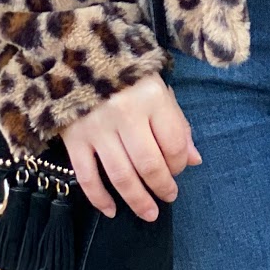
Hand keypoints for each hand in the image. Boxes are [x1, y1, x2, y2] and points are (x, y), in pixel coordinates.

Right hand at [60, 74, 200, 221]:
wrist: (79, 56)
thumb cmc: (128, 75)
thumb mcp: (158, 91)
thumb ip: (177, 124)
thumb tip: (194, 160)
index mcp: (152, 98)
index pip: (173, 143)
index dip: (180, 163)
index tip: (179, 170)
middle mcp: (126, 114)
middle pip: (148, 164)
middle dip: (162, 187)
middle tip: (169, 197)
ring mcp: (97, 128)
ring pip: (120, 175)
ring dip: (137, 199)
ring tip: (149, 212)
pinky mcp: (74, 138)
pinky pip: (87, 177)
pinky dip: (99, 198)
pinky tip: (112, 210)